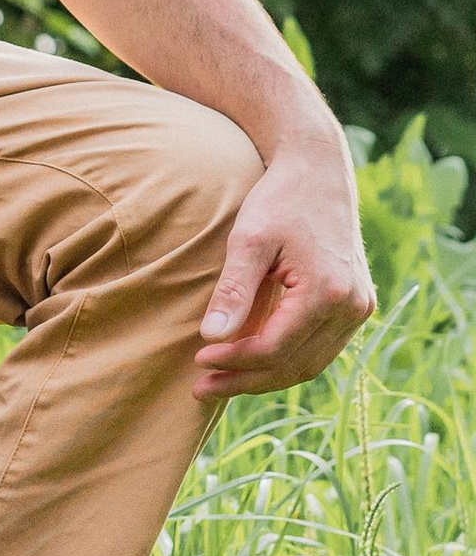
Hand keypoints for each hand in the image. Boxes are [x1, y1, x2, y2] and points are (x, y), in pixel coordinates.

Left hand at [191, 132, 376, 397]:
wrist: (318, 168)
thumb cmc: (280, 198)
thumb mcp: (250, 239)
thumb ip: (233, 289)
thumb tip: (211, 337)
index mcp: (327, 291)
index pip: (275, 347)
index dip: (234, 360)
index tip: (197, 358)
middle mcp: (351, 306)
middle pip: (295, 365)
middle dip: (246, 380)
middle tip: (202, 387)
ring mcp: (358, 307)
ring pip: (310, 363)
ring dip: (265, 376)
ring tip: (221, 380)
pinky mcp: (355, 304)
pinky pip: (320, 347)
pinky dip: (285, 358)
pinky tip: (251, 359)